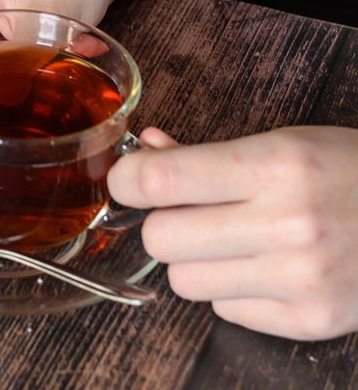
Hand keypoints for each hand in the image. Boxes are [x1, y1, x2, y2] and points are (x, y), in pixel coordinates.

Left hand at [109, 126, 357, 339]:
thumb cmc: (350, 174)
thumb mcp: (282, 143)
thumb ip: (205, 154)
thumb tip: (143, 153)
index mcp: (277, 166)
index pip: (159, 181)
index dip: (128, 179)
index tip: (130, 179)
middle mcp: (289, 225)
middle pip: (160, 238)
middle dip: (165, 223)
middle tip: (194, 212)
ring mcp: (302, 279)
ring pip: (184, 280)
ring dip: (197, 261)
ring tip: (238, 240)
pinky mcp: (311, 320)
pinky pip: (224, 310)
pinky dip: (234, 291)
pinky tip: (270, 268)